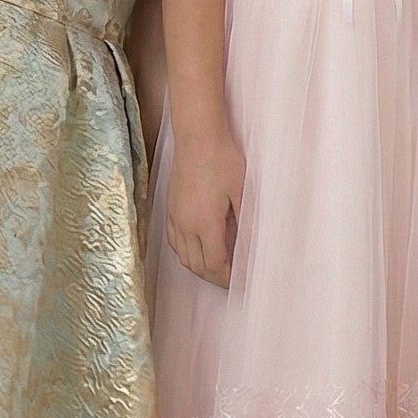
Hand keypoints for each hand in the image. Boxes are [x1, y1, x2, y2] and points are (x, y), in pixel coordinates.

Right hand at [167, 128, 245, 287]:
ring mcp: (175, 217)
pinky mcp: (170, 208)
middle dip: (214, 277)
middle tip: (231, 279)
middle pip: (197, 266)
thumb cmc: (222, 159)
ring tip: (217, 268)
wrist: (197, 136)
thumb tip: (247, 247)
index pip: (214, 264)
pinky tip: (197, 249)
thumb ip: (243, 223)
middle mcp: (186, 225)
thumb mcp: (242, 193)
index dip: (227, 278)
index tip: (240, 281)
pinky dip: (186, 253)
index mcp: (205, 224)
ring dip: (199, 267)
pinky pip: (174, 241)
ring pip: (183, 256)